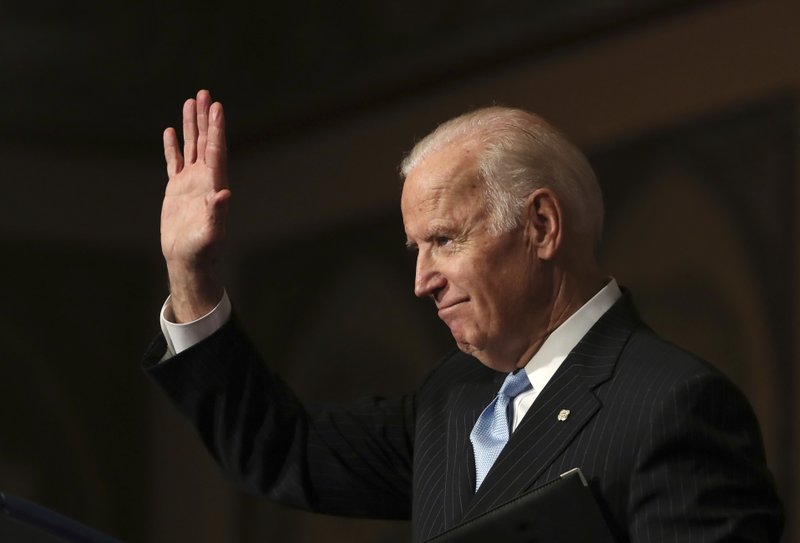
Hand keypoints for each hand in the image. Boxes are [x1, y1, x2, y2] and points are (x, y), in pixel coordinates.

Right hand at [161, 90, 230, 321]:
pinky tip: (172, 131)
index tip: (217, 107)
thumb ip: (217, 213)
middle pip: (205, 142)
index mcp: (213, 185)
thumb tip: (223, 194)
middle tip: (204, 93)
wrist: (188, 260)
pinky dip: (173, 146)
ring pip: (191, 147)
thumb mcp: (211, 233)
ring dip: (191, 125)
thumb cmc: (202, 250)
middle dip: (205, 118)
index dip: (216, 129)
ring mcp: (190, 183)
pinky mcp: (176, 190)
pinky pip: (174, 162)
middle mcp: (204, 180)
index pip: (215, 150)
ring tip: (190, 102)